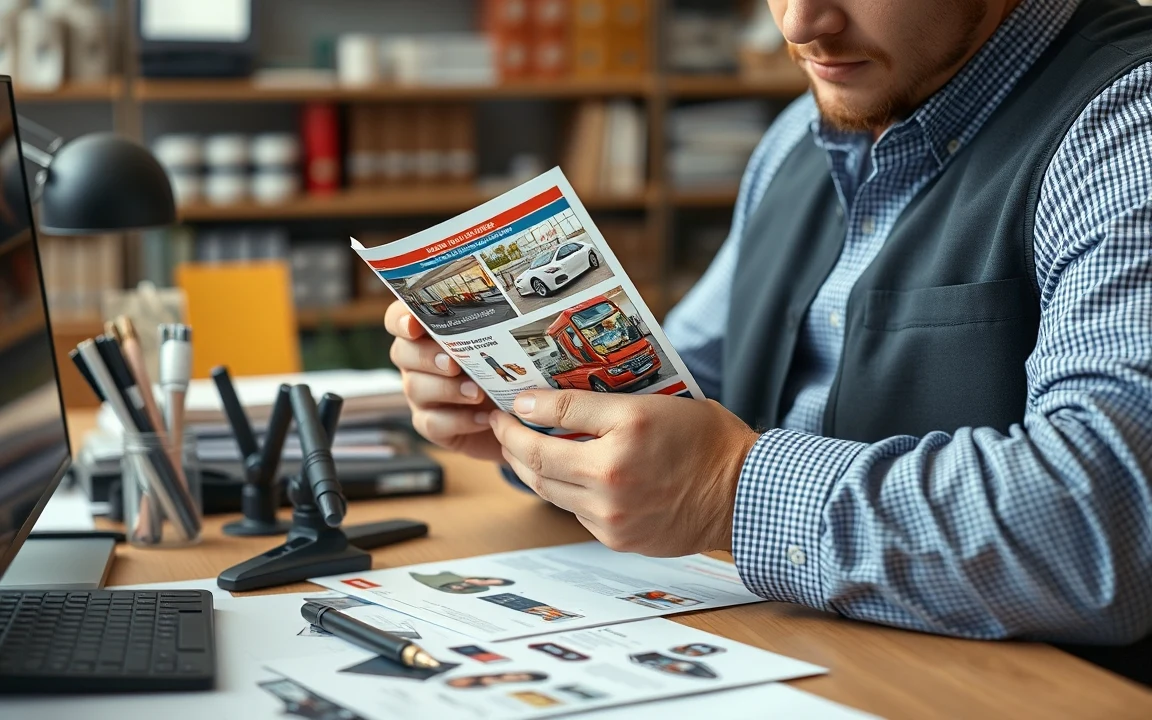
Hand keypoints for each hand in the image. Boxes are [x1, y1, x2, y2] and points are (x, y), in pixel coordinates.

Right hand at [384, 301, 503, 463]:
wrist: (513, 412)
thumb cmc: (502, 367)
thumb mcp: (499, 344)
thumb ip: (491, 328)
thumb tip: (507, 312)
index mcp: (426, 334)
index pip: (397, 319)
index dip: (400, 320)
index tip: (413, 324)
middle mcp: (415, 362)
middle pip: (402, 353)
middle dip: (426, 357)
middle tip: (453, 364)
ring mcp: (419, 395)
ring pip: (416, 388)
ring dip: (447, 389)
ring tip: (477, 392)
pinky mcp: (430, 424)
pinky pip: (433, 423)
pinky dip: (460, 420)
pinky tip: (484, 418)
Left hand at [489, 389, 760, 556]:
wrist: (742, 495)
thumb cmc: (708, 441)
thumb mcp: (658, 403)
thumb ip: (600, 403)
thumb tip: (545, 402)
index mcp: (626, 430)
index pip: (558, 413)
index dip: (525, 406)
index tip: (512, 401)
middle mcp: (612, 474)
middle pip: (538, 458)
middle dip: (511, 441)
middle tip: (502, 425)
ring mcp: (611, 513)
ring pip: (548, 489)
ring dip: (527, 468)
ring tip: (521, 450)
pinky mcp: (614, 536)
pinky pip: (573, 510)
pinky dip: (560, 490)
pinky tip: (563, 475)